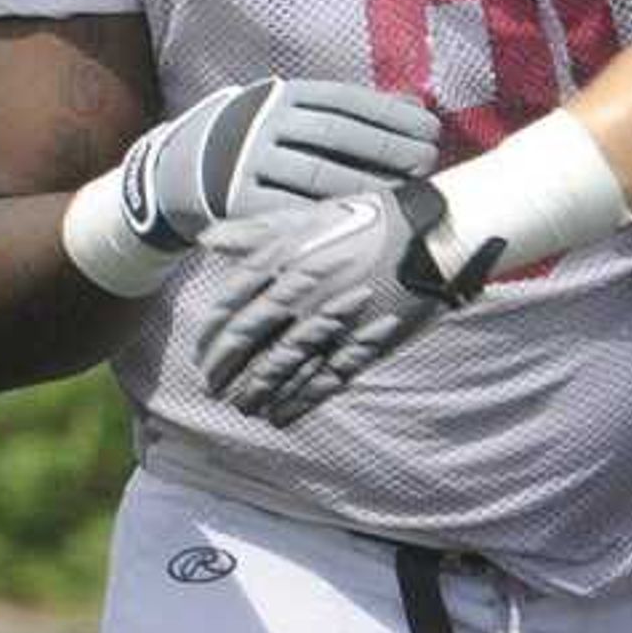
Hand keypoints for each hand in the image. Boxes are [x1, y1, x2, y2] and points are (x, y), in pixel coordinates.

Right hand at [118, 78, 441, 256]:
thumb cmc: (259, 143)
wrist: (177, 172)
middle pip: (338, 135)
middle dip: (389, 149)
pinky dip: (329, 219)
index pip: (347, 101)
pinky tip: (363, 225)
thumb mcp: (294, 114)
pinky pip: (291, 212)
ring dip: (368, 186)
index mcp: (282, 95)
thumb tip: (416, 104)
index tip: (431, 130)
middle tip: (427, 163)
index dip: (392, 116)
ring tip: (404, 195)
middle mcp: (263, 122)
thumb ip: (350, 111)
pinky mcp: (236, 200)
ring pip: (319, 175)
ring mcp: (246, 160)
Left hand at [193, 180, 498, 425]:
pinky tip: (281, 415)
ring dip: (258, 393)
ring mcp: (335, 322)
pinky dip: (298, 402)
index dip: (213, 337)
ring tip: (243, 408)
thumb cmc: (368, 222)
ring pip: (284, 367)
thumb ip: (257, 232)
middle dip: (228, 371)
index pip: (234, 307)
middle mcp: (305, 294)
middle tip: (213, 391)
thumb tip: (207, 240)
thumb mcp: (309, 217)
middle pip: (254, 343)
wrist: (430, 237)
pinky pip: (324, 380)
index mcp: (287, 261)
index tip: (201, 356)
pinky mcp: (365, 342)